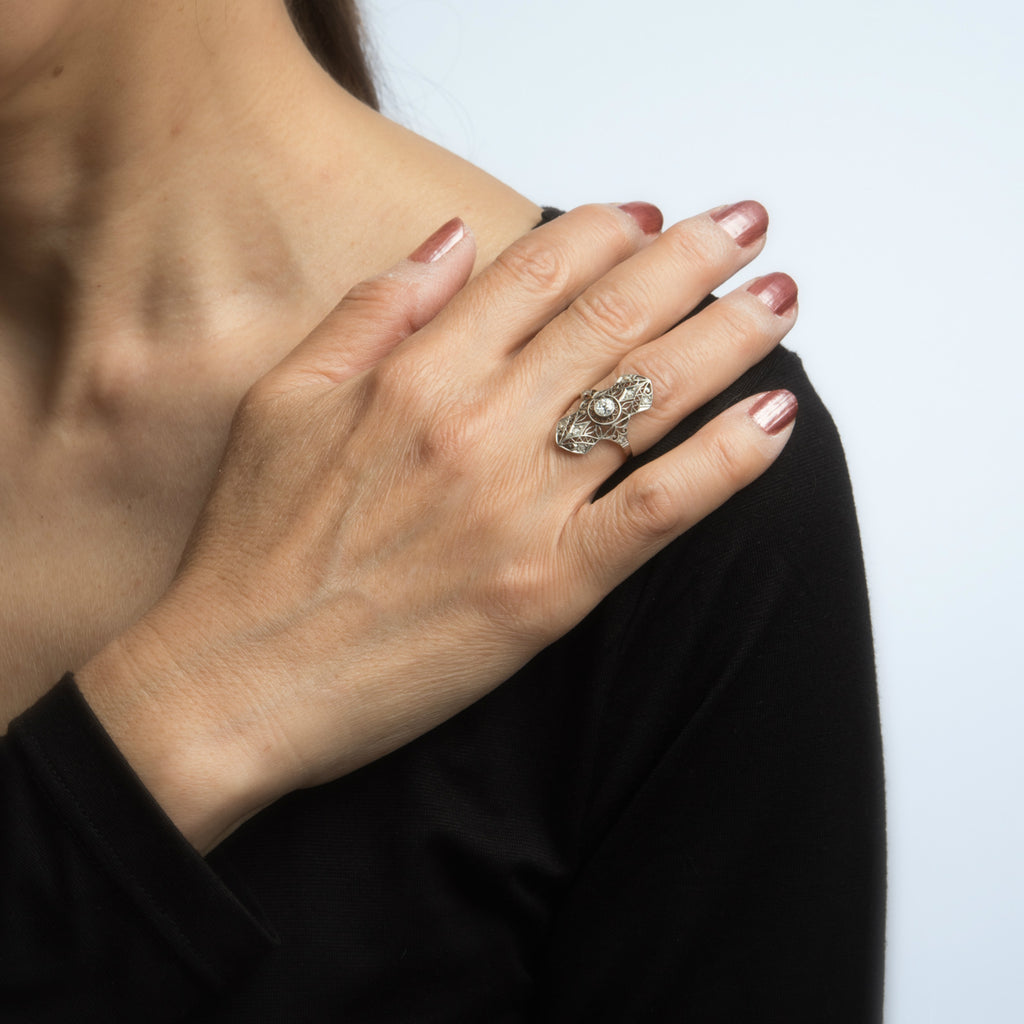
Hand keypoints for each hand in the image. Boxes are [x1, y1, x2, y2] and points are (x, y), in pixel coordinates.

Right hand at [78, 202, 797, 851]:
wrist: (239, 681)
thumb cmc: (254, 547)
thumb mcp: (284, 399)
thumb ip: (373, 310)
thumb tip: (450, 239)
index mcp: (415, 374)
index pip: (537, 270)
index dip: (606, 230)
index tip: (647, 215)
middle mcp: (479, 425)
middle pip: (612, 316)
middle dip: (693, 257)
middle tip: (744, 227)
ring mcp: (522, 506)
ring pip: (650, 395)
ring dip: (728, 334)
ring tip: (779, 298)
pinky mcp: (552, 586)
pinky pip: (661, 508)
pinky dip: (727, 460)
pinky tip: (774, 415)